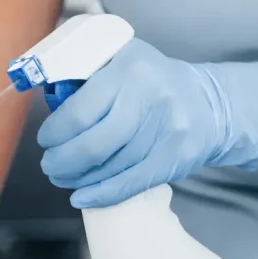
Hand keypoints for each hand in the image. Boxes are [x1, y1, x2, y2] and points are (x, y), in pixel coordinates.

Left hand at [37, 38, 257, 208]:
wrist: (212, 103)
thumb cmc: (152, 84)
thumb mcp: (121, 62)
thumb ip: (86, 75)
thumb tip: (47, 102)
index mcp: (128, 67)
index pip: (78, 112)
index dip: (54, 134)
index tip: (45, 141)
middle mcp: (150, 95)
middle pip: (92, 145)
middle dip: (61, 161)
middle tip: (50, 165)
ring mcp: (167, 128)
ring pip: (109, 167)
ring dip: (78, 179)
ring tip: (64, 177)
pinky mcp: (176, 156)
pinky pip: (130, 183)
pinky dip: (101, 194)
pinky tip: (82, 196)